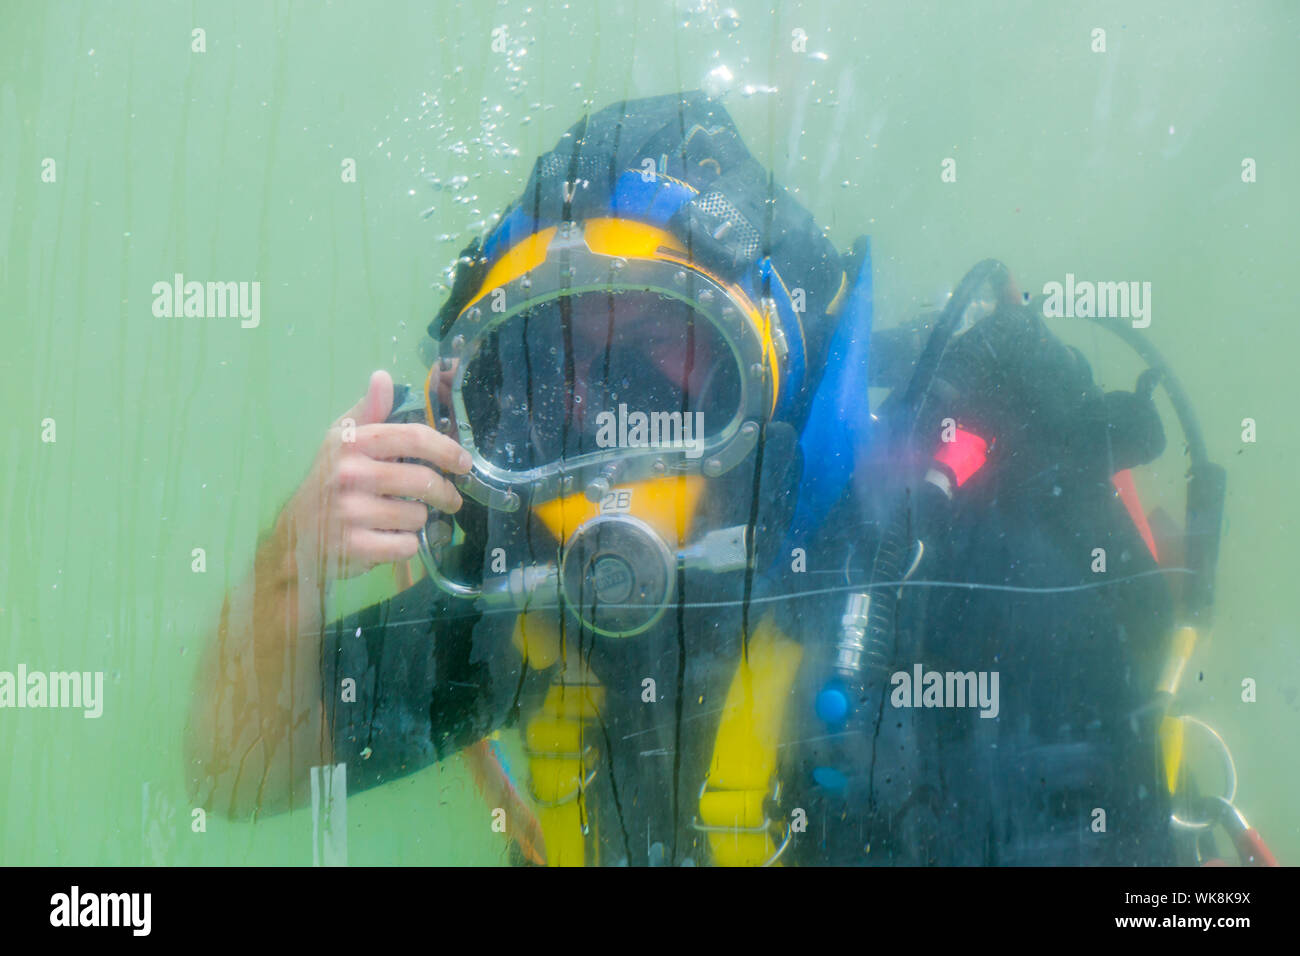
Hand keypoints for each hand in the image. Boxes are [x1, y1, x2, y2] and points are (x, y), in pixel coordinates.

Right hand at [282, 370, 470, 581]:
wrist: (295, 535)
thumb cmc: (327, 482)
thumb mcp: (340, 441)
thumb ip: (368, 410)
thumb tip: (383, 377)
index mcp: (352, 443)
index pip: (414, 437)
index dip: (447, 450)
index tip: (464, 463)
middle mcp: (349, 474)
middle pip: (423, 480)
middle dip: (446, 493)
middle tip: (450, 500)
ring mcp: (351, 512)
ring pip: (417, 516)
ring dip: (417, 520)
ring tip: (400, 518)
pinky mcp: (354, 547)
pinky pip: (406, 546)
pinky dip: (405, 545)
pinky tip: (388, 538)